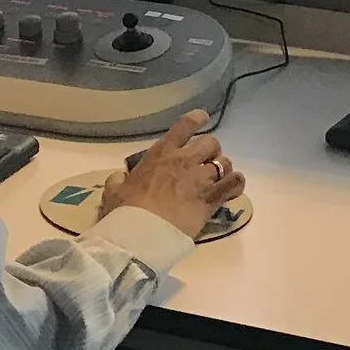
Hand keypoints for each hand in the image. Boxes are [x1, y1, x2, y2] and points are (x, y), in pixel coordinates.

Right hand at [101, 109, 243, 239]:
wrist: (141, 232)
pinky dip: (236, 185)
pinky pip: (234, 184)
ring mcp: (200, 177)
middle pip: (211, 143)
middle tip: (206, 164)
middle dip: (211, 151)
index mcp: (161, 153)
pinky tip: (233, 189)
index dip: (197, 119)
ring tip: (218, 180)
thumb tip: (118, 178)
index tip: (203, 118)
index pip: (185, 125)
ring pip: (224, 163)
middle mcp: (184, 160)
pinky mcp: (211, 198)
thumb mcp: (113, 192)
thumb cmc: (125, 211)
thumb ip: (117, 182)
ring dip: (223, 170)